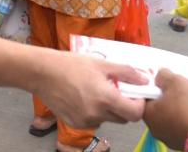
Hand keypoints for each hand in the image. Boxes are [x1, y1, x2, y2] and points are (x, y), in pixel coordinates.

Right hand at [32, 50, 146, 128]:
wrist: (42, 73)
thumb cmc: (71, 64)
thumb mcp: (101, 64)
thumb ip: (126, 73)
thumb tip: (144, 80)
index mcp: (106, 98)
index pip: (135, 114)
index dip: (139, 105)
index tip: (135, 95)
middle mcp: (97, 114)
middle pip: (123, 118)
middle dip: (124, 107)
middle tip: (115, 91)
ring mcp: (85, 121)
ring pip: (107, 120)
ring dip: (108, 110)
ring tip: (94, 92)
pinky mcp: (75, 124)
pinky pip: (93, 121)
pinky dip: (94, 112)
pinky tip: (83, 98)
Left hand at [144, 69, 187, 149]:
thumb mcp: (174, 81)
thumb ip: (164, 76)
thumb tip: (160, 75)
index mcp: (148, 114)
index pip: (147, 96)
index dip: (157, 86)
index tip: (166, 81)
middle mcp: (156, 128)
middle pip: (162, 106)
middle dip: (173, 96)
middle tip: (182, 88)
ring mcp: (171, 137)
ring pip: (176, 116)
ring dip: (185, 106)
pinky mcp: (186, 141)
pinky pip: (187, 124)